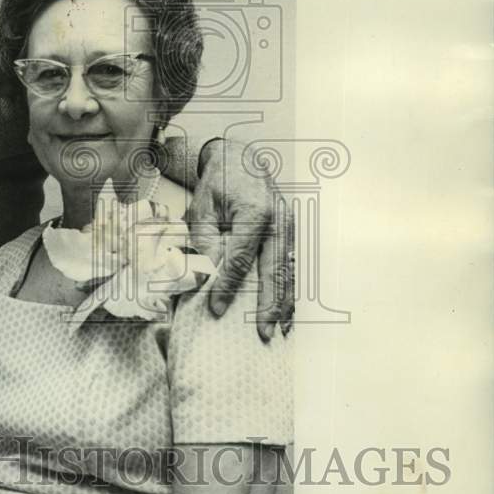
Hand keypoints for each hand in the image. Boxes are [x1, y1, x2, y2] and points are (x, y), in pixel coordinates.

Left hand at [185, 138, 293, 339]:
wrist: (240, 160)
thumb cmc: (219, 184)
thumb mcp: (203, 208)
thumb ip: (206, 240)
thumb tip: (207, 274)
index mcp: (255, 212)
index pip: (241, 259)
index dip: (228, 286)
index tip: (216, 308)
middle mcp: (279, 221)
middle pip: (275, 271)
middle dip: (269, 305)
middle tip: (262, 333)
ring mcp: (289, 228)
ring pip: (288, 272)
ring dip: (284, 303)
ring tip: (277, 330)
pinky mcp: (290, 234)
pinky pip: (290, 267)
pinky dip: (288, 291)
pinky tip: (285, 312)